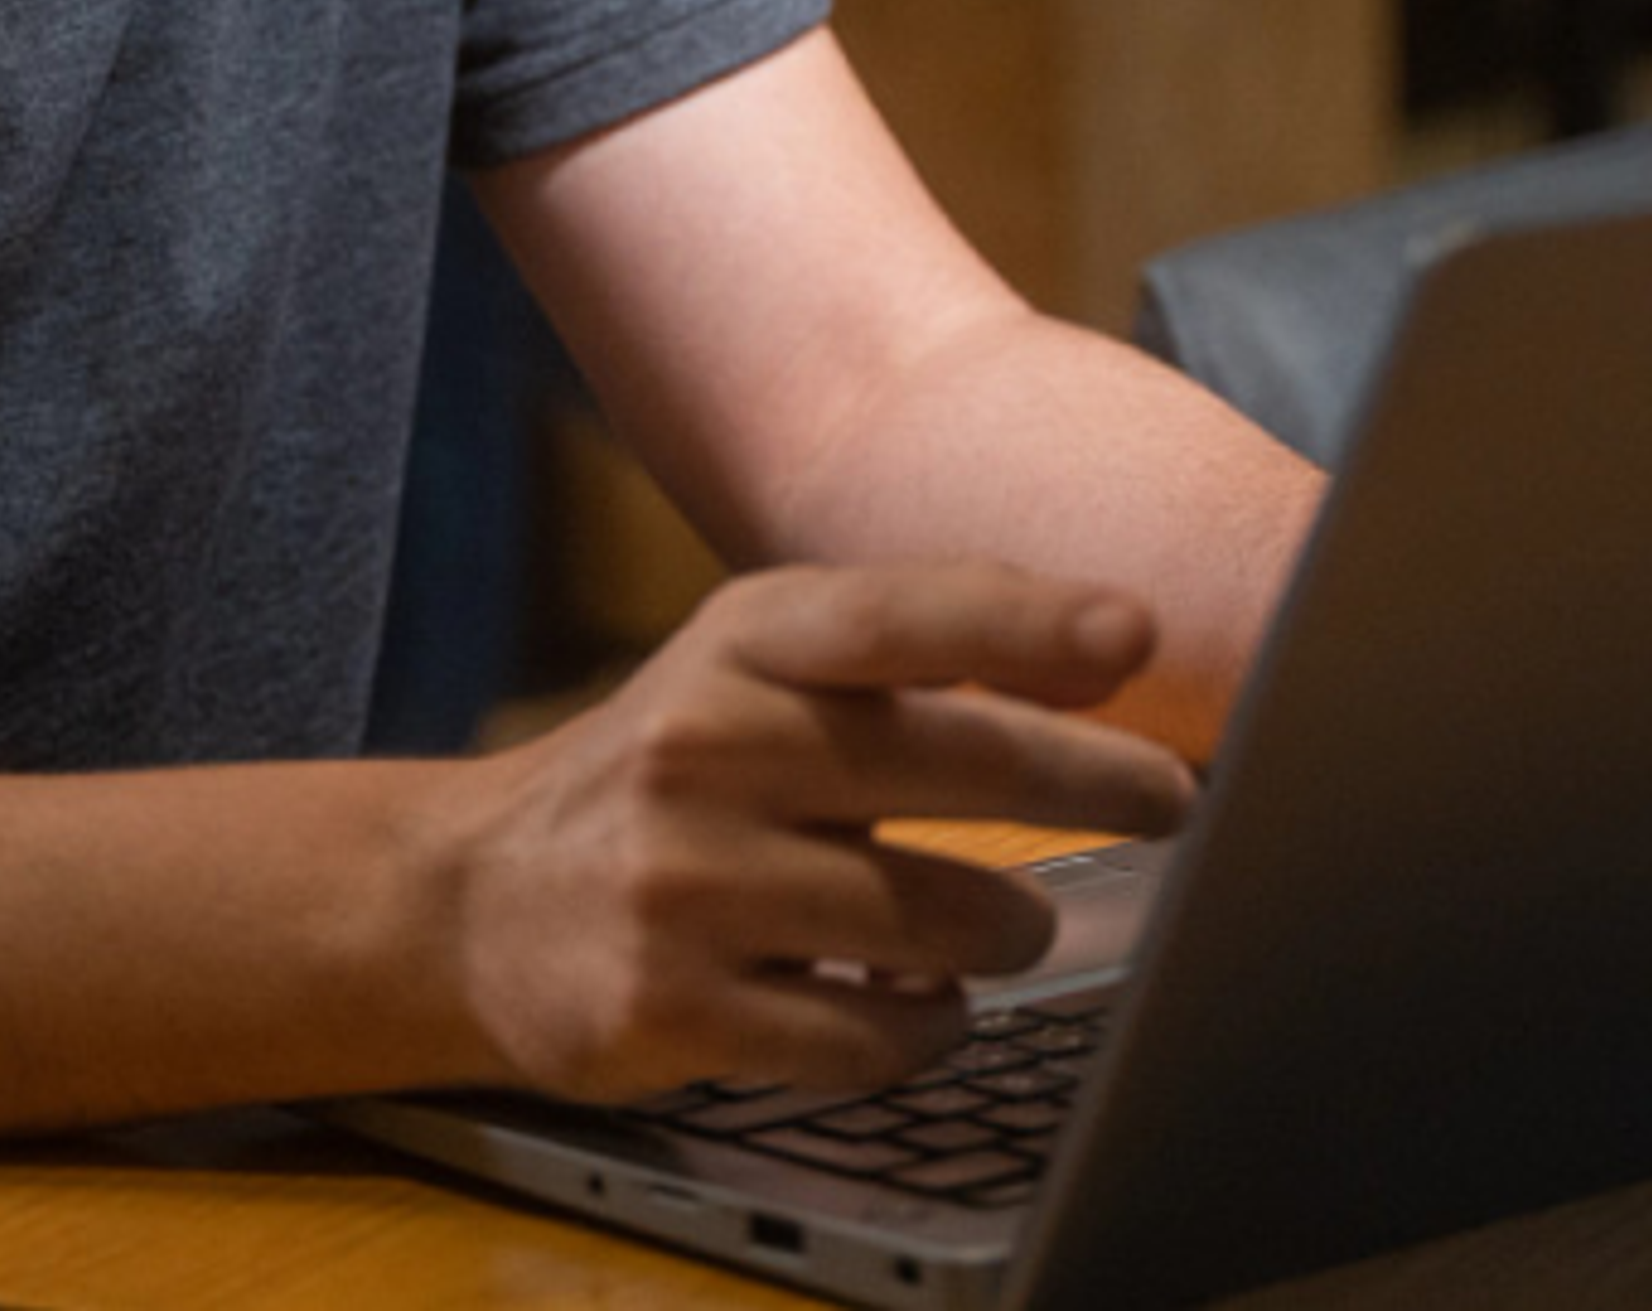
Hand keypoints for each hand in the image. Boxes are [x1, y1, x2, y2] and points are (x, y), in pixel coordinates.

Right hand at [426, 560, 1195, 1102]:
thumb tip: (1109, 644)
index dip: (1018, 618)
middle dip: (1087, 781)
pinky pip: (867, 1038)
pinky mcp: (669, 1008)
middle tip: (1171, 798)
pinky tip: (921, 1005)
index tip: (1133, 632)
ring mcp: (680, 882)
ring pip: (928, 919)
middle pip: (941, 762)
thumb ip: (905, 654)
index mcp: (736, 643)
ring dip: (1006, 932)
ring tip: (1009, 929)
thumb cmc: (673, 769)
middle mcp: (702, 745)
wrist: (480, 897)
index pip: (890, 614)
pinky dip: (926, 1027)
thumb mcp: (756, 669)